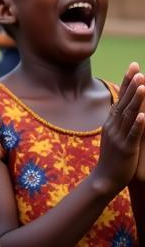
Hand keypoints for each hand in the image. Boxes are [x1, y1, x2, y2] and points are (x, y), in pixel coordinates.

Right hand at [95, 63, 144, 195]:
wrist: (104, 179)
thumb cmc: (112, 158)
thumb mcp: (114, 136)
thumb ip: (120, 121)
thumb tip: (127, 106)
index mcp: (111, 122)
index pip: (120, 98)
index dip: (126, 82)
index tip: (133, 67)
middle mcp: (113, 127)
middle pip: (124, 103)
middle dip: (132, 86)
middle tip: (138, 70)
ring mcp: (119, 137)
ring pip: (129, 116)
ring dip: (136, 100)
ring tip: (143, 86)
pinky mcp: (126, 149)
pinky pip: (133, 135)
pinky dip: (138, 125)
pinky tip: (144, 115)